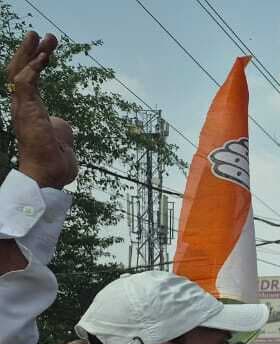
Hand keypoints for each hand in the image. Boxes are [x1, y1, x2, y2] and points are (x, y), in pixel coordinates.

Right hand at [8, 34, 76, 189]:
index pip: (30, 81)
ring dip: (33, 52)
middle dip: (32, 50)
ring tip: (43, 36)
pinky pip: (26, 82)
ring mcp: (23, 108)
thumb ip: (62, 128)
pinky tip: (44, 56)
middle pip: (22, 70)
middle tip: (44, 35)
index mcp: (30, 112)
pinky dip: (34, 67)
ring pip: (21, 71)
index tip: (48, 51)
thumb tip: (63, 122)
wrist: (48, 176)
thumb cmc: (54, 165)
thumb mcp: (63, 141)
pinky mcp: (27, 110)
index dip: (36, 63)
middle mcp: (22, 107)